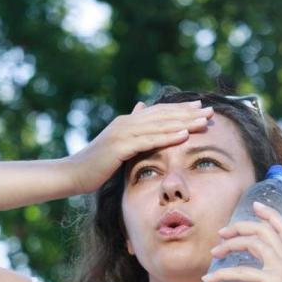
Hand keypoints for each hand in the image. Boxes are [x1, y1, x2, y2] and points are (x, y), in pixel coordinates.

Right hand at [64, 100, 213, 193]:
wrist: (72, 174)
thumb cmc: (94, 165)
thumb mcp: (116, 146)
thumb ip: (131, 131)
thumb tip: (141, 108)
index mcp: (127, 122)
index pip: (159, 113)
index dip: (180, 109)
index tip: (200, 107)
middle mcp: (126, 123)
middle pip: (163, 115)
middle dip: (188, 113)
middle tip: (210, 110)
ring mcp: (123, 133)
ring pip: (159, 125)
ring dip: (184, 122)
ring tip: (204, 121)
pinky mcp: (120, 146)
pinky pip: (149, 140)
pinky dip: (167, 137)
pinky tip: (184, 135)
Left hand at [201, 201, 281, 281]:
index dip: (270, 214)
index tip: (254, 205)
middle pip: (266, 230)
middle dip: (242, 225)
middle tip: (222, 232)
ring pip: (254, 243)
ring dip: (230, 244)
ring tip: (214, 252)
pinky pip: (243, 271)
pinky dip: (222, 274)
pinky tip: (208, 279)